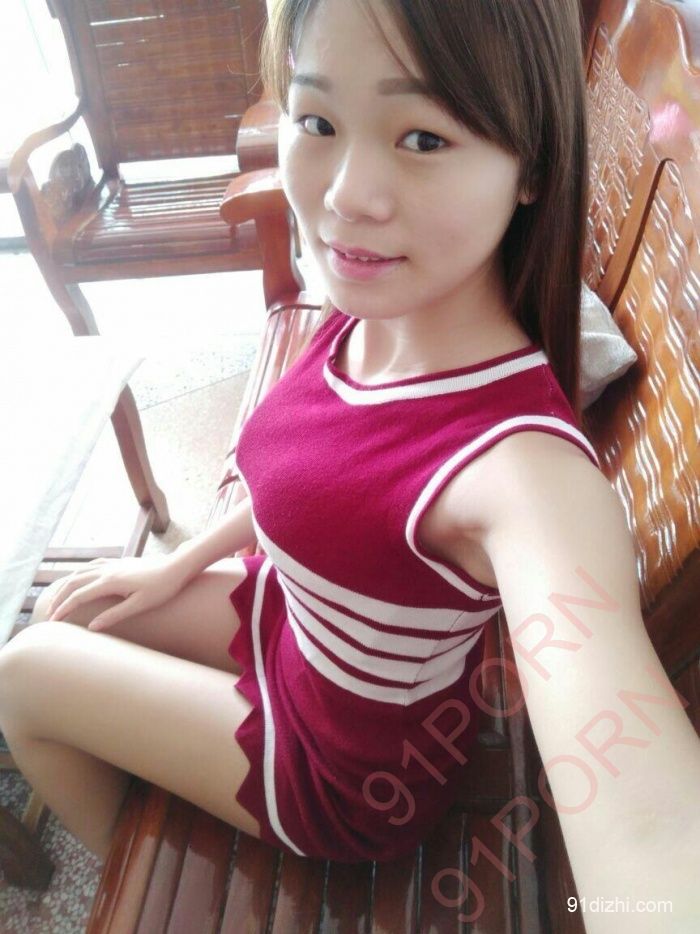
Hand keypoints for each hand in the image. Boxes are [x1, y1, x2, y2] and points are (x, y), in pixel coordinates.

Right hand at [44, 555, 185, 631]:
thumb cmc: (163, 588)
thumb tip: (92, 627)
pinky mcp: (120, 562)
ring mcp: (113, 564)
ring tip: (58, 599)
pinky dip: (80, 572)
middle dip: (60, 599)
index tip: (53, 623)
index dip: (64, 609)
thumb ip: (115, 615)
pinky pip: (92, 565)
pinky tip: (79, 578)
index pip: (80, 596)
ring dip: (67, 585)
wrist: (177, 566)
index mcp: (111, 582)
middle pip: (74, 583)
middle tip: (50, 615)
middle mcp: (108, 570)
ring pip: (81, 572)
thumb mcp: (140, 605)